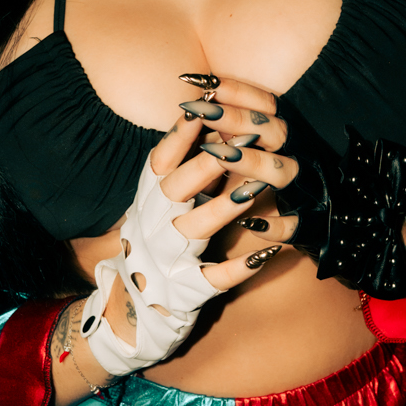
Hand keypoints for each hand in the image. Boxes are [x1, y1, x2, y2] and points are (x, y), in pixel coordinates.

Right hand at [79, 93, 302, 375]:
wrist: (139, 296)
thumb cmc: (162, 232)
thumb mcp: (164, 197)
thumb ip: (185, 163)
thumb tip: (211, 114)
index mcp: (149, 198)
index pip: (160, 161)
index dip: (178, 136)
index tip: (200, 108)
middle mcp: (154, 225)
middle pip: (174, 190)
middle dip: (204, 166)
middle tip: (236, 145)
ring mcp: (168, 258)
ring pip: (194, 230)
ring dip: (222, 208)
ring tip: (253, 189)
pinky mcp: (187, 289)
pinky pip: (214, 279)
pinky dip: (239, 268)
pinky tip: (266, 254)